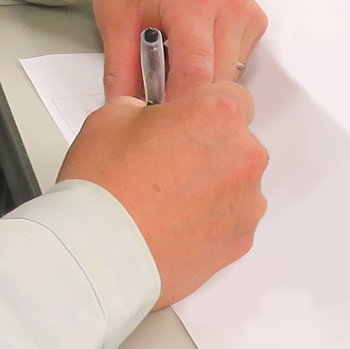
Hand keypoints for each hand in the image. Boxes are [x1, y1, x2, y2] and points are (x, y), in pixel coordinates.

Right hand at [58, 81, 267, 307]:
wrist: (103, 253)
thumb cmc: (107, 188)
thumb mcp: (112, 115)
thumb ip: (143, 108)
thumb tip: (146, 118)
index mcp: (217, 115)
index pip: (232, 95)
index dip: (205, 107)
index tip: (186, 119)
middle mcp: (242, 156)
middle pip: (236, 140)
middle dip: (208, 146)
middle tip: (166, 159)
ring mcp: (246, 203)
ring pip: (236, 182)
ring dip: (211, 184)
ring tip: (165, 197)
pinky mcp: (239, 242)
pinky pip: (231, 220)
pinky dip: (210, 220)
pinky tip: (173, 222)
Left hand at [85, 0, 267, 100]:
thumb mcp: (114, 22)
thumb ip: (121, 74)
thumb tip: (129, 115)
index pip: (196, 73)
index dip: (176, 106)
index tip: (157, 123)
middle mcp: (227, 4)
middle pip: (218, 80)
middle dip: (187, 99)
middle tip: (156, 97)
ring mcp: (244, 10)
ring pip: (231, 77)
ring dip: (202, 86)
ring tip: (170, 69)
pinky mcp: (251, 18)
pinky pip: (239, 64)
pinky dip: (215, 71)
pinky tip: (189, 56)